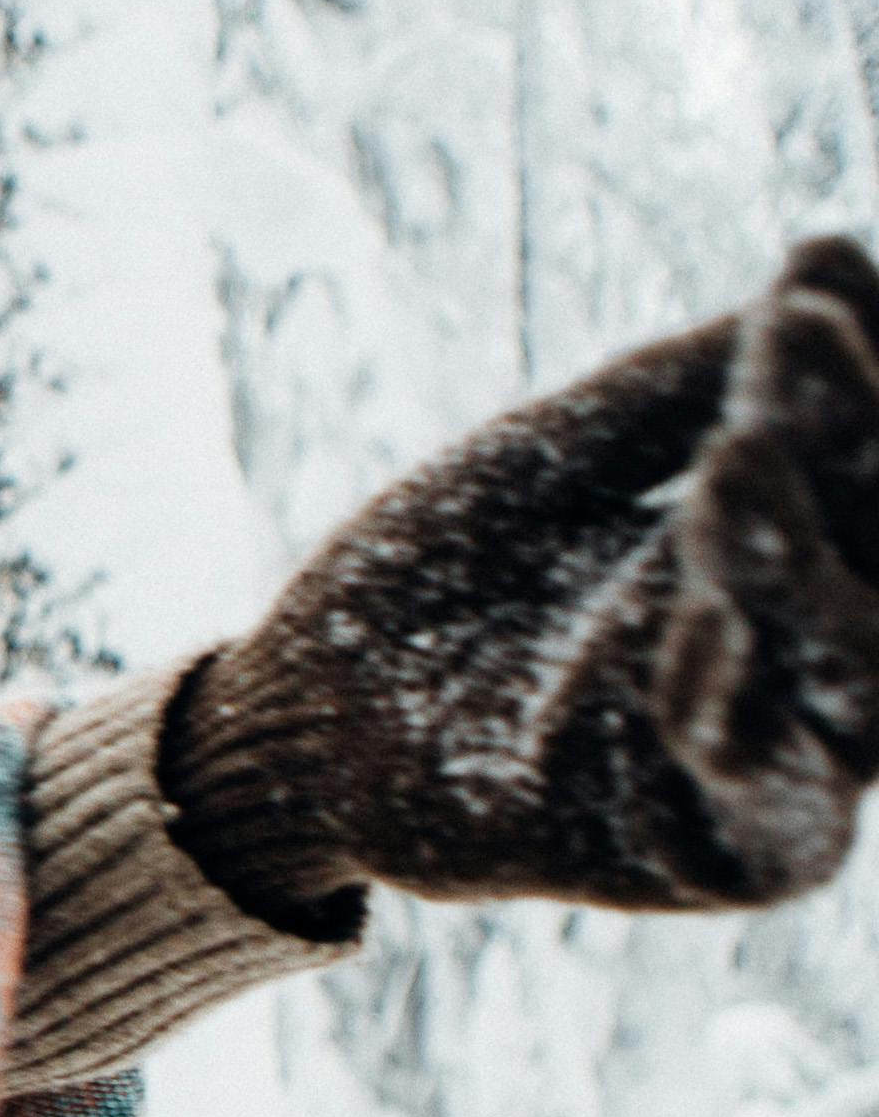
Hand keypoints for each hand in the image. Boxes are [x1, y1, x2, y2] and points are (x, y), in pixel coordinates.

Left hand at [168, 236, 878, 923]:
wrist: (294, 717)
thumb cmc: (428, 584)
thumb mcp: (550, 465)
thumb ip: (679, 392)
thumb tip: (830, 272)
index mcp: (787, 550)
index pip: (861, 452)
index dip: (855, 369)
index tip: (819, 263)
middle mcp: (803, 651)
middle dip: (849, 437)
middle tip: (799, 333)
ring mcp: (766, 757)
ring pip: (851, 676)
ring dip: (796, 564)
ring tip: (735, 455)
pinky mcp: (702, 853)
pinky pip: (761, 801)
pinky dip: (734, 715)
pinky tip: (701, 629)